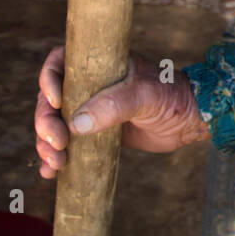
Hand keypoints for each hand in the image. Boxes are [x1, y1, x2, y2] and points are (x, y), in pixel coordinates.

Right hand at [33, 46, 209, 178]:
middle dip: (45, 122)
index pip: (60, 63)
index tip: (56, 102)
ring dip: (46, 144)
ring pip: (54, 124)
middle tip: (57, 142)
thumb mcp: (146, 95)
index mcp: (99, 66)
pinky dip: (54, 158)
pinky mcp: (94, 135)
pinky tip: (49, 172)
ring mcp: (89, 111)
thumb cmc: (171, 97)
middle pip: (50, 100)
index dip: (48, 79)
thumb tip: (78, 123)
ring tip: (55, 163)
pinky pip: (66, 144)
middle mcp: (89, 86)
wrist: (189, 120)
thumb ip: (115, 105)